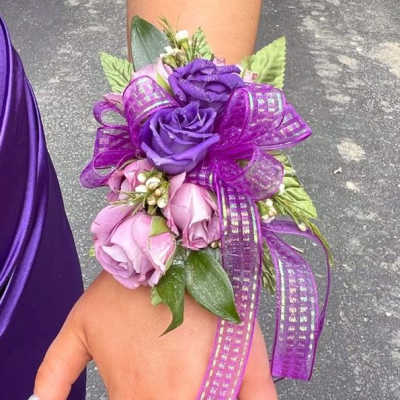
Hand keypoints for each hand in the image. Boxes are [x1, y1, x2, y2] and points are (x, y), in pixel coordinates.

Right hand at [34, 271, 277, 398]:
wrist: (186, 242)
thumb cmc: (220, 289)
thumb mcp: (253, 346)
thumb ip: (258, 392)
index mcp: (173, 394)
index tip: (185, 391)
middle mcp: (137, 387)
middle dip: (156, 393)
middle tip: (170, 379)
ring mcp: (108, 358)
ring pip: (116, 399)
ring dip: (132, 394)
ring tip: (153, 378)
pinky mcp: (85, 327)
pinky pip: (56, 367)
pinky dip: (48, 392)